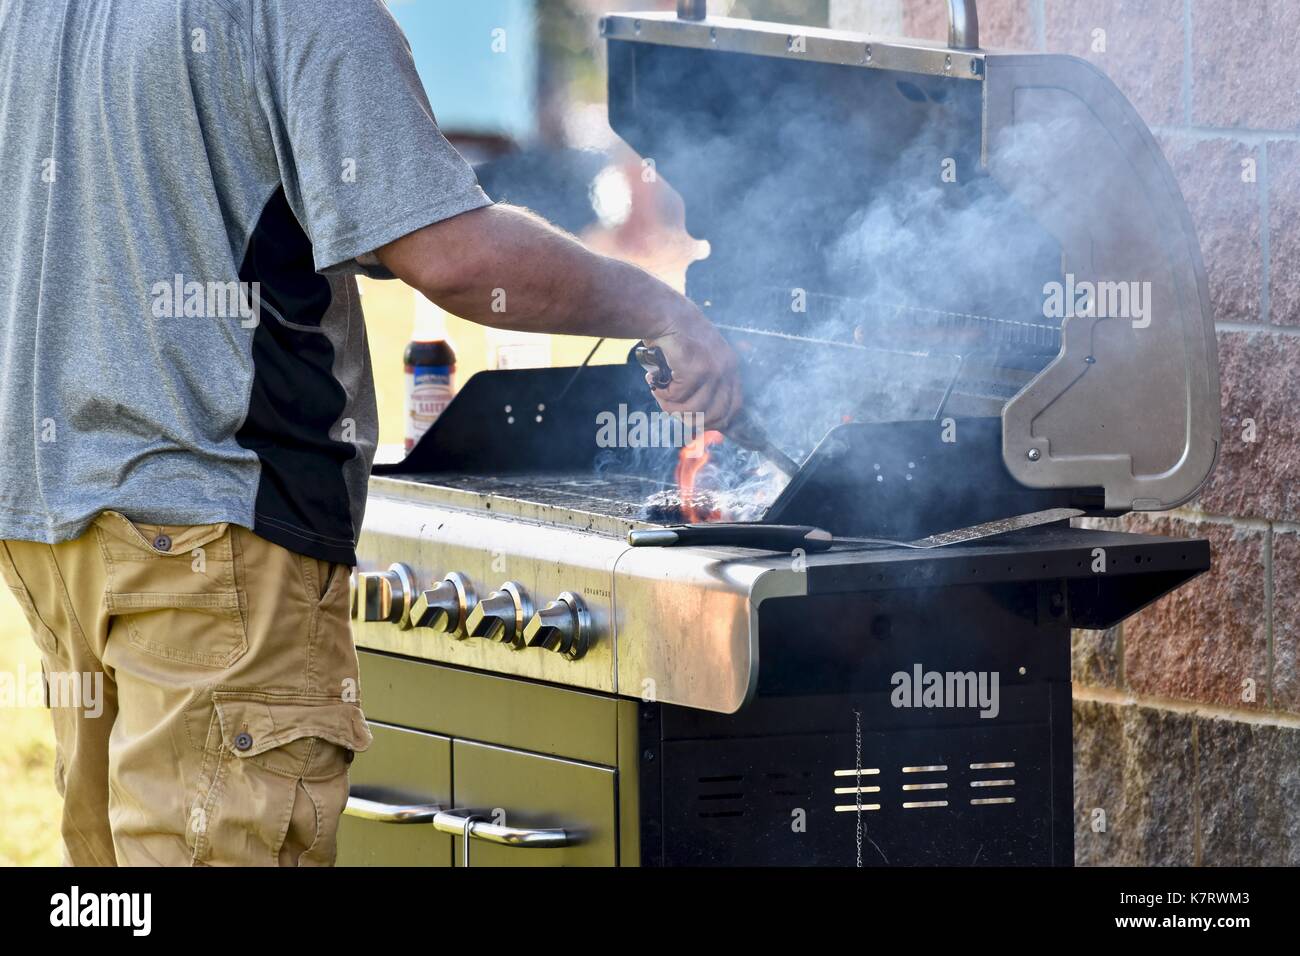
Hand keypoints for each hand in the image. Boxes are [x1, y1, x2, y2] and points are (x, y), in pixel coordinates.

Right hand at [643, 304, 742, 431]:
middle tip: (671, 410)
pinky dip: (662, 393)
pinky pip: (678, 397)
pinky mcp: (697, 369)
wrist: (662, 313)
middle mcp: (727, 368)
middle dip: (692, 420)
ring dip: (671, 407)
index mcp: (730, 367)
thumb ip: (703, 385)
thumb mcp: (697, 360)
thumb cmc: (675, 338)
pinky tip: (653, 380)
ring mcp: (715, 369)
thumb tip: (699, 420)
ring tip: (658, 392)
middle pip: (717, 415)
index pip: (734, 407)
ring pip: (695, 410)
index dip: (716, 423)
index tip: (698, 426)